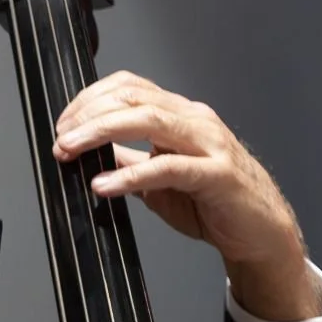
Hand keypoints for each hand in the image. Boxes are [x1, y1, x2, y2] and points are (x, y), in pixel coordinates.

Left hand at [51, 73, 319, 321]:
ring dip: (102, 132)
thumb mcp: (160, 181)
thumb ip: (130, 163)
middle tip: (60, 137)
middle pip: (134, 99)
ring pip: (149, 121)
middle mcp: (195, 120)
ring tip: (71, 150)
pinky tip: (106, 186)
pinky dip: (131, 175)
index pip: (130, 88)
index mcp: (181, 115)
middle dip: (89, 114)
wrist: (260, 233)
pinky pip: (168, 168)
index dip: (91, 99)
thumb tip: (94, 156)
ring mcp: (208, 143)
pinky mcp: (216, 174)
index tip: (64, 123)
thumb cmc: (214, 205)